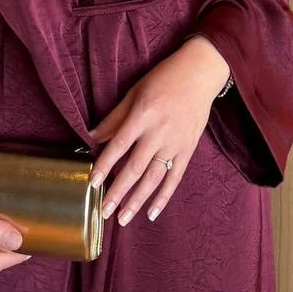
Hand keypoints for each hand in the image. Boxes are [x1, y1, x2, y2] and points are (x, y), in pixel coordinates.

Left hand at [88, 35, 230, 226]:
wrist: (200, 73)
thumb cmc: (163, 79)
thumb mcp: (134, 92)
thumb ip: (115, 117)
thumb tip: (93, 137)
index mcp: (143, 114)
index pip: (119, 145)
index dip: (104, 165)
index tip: (92, 182)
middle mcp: (159, 132)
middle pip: (135, 168)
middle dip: (117, 192)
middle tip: (103, 211)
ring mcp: (176, 143)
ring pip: (154, 178)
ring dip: (137, 201)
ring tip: (122, 218)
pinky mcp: (188, 150)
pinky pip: (174, 178)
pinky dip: (163, 197)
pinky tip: (151, 213)